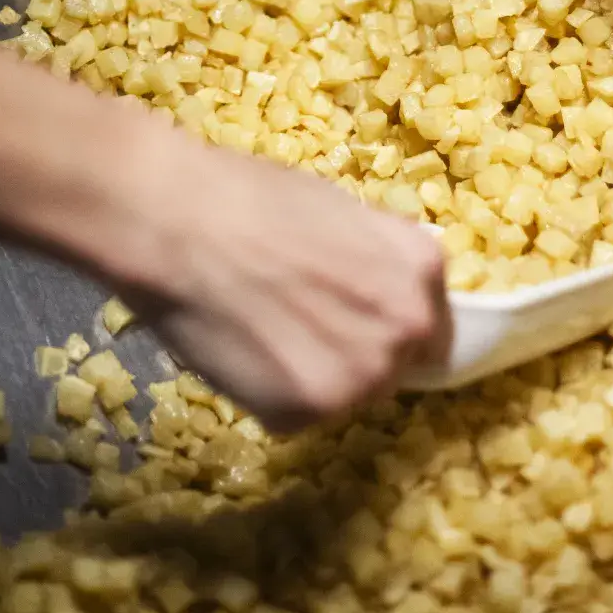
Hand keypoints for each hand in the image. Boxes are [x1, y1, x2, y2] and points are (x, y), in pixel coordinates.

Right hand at [99, 128, 450, 430]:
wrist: (178, 221)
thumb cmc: (252, 197)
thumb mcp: (343, 209)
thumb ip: (380, 257)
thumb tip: (386, 285)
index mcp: (421, 270)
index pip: (433, 326)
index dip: (393, 323)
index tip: (362, 320)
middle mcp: (405, 331)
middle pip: (396, 365)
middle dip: (359, 351)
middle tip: (304, 323)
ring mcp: (357, 379)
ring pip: (348, 393)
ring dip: (318, 375)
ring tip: (265, 332)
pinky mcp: (304, 415)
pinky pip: (298, 414)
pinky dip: (273, 393)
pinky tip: (242, 348)